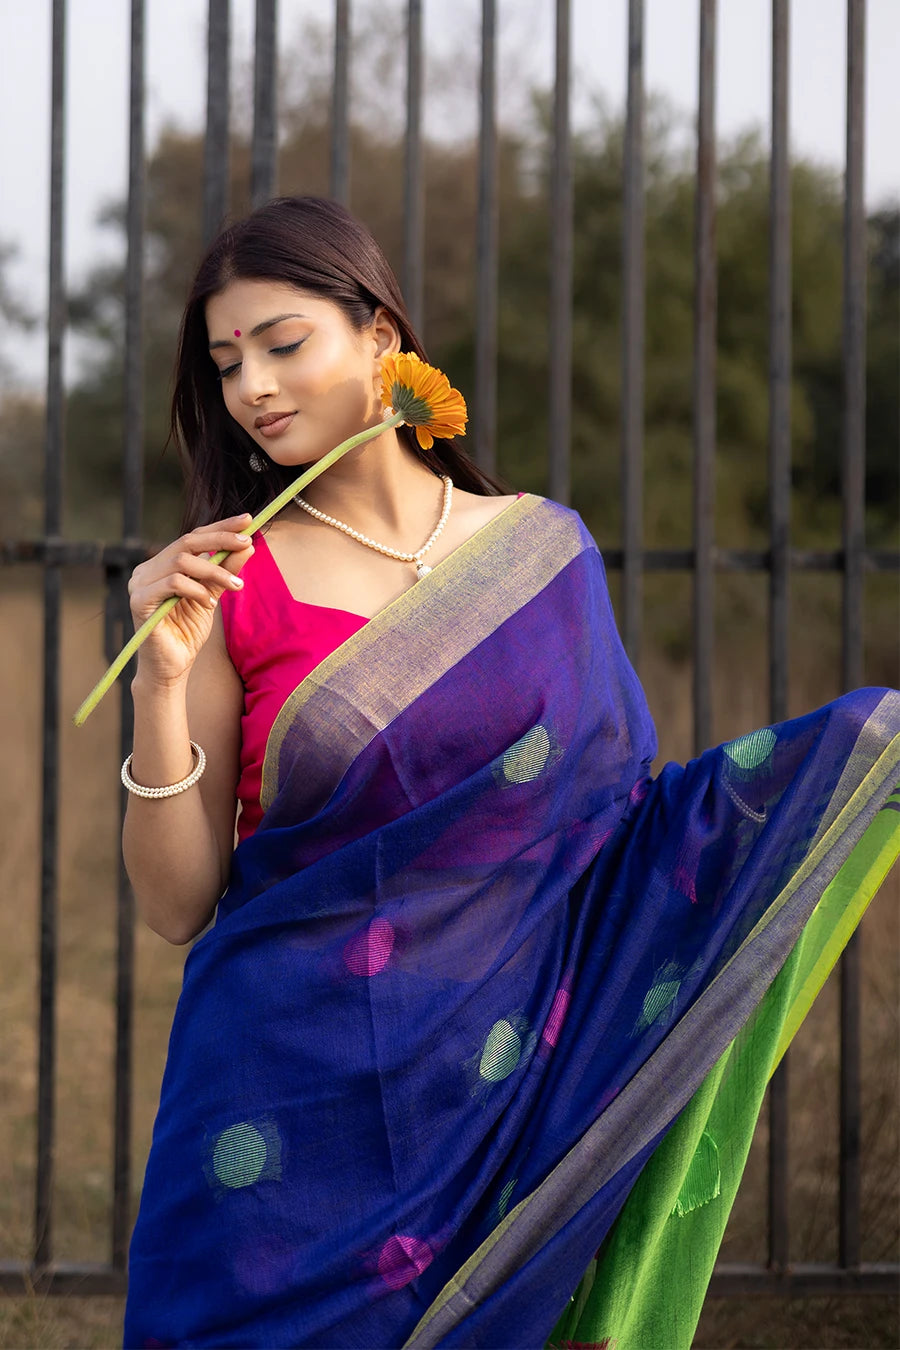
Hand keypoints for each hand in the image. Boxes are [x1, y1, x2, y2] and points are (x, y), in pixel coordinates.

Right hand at [128, 513, 254, 685]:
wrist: (172, 667)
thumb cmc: (187, 632)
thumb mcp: (213, 595)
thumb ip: (225, 570)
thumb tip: (248, 545)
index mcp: (162, 565)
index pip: (192, 537)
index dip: (220, 527)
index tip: (248, 520)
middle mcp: (147, 569)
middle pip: (186, 541)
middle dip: (221, 539)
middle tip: (248, 543)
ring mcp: (139, 583)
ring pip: (181, 561)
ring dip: (214, 571)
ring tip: (235, 586)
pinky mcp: (138, 600)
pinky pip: (173, 583)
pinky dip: (197, 589)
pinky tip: (210, 603)